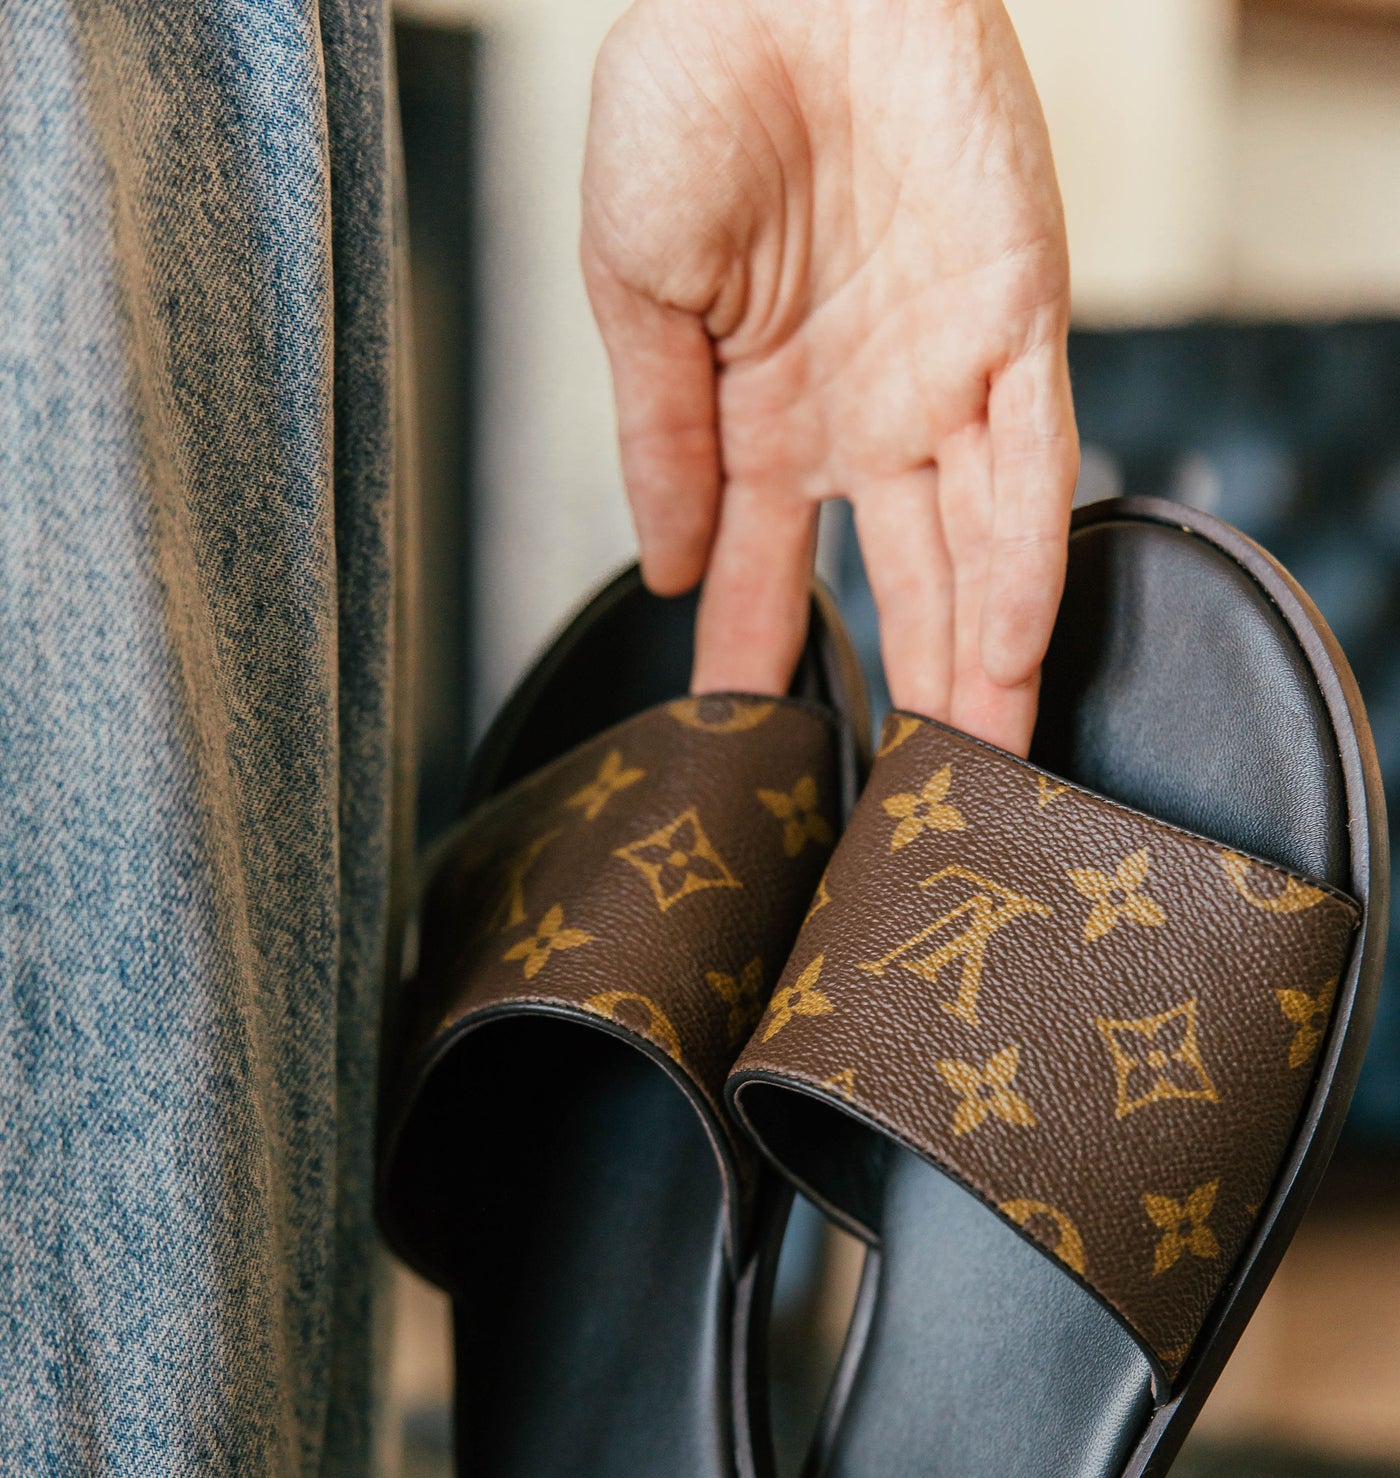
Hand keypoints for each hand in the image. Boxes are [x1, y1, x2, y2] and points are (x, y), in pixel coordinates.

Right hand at [582, 0, 1075, 753]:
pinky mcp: (1014, 319)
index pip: (758, 571)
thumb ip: (658, 436)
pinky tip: (1008, 648)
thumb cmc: (685, 95)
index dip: (754, 663)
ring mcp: (939, 377)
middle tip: (901, 817)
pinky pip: (1030, 458)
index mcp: (760, 412)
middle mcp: (859, 416)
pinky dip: (1023, 552)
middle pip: (893, 588)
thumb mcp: (632, 290)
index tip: (749, 760)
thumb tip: (656, 570)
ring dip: (977, 664)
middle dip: (900, 699)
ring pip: (975, 551)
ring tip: (975, 778)